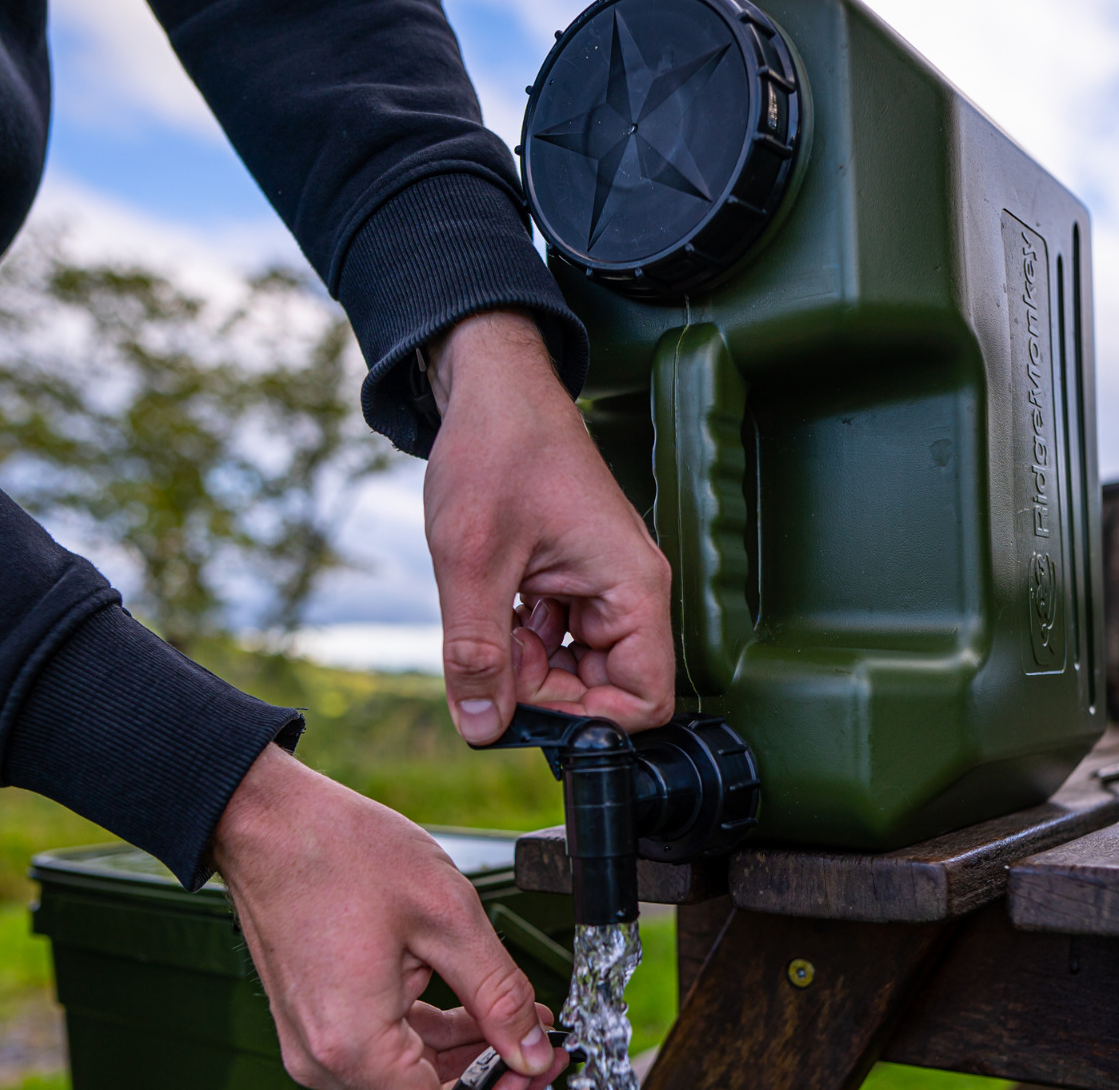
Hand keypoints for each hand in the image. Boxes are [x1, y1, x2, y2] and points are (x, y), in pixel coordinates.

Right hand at [212, 744, 567, 1089]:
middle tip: (541, 1037)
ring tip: (519, 1012)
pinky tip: (472, 1001)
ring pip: (407, 1066)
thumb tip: (534, 1050)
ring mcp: (315, 1039)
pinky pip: (382, 1039)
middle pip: (425, 1088)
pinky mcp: (315, 1016)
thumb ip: (498, 991)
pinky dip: (429, 1025)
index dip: (503, 1084)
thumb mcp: (446, 915)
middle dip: (490, 1063)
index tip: (545, 1064)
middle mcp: (325, 1059)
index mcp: (354, 1046)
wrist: (270, 819)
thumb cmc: (341, 851)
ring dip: (465, 1044)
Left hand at [423, 310, 674, 742]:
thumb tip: (482, 728)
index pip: (644, 700)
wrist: (492, 390)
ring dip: (525, 663)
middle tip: (490, 660)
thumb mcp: (473, 560)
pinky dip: (519, 636)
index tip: (523, 707)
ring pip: (574, 665)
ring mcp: (600, 583)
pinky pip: (556, 635)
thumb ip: (477, 652)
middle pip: (605, 688)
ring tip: (485, 622)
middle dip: (543, 690)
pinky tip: (489, 605)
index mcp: (630, 586)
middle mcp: (628, 589)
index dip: (583, 720)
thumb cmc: (497, 451)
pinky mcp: (572, 576)